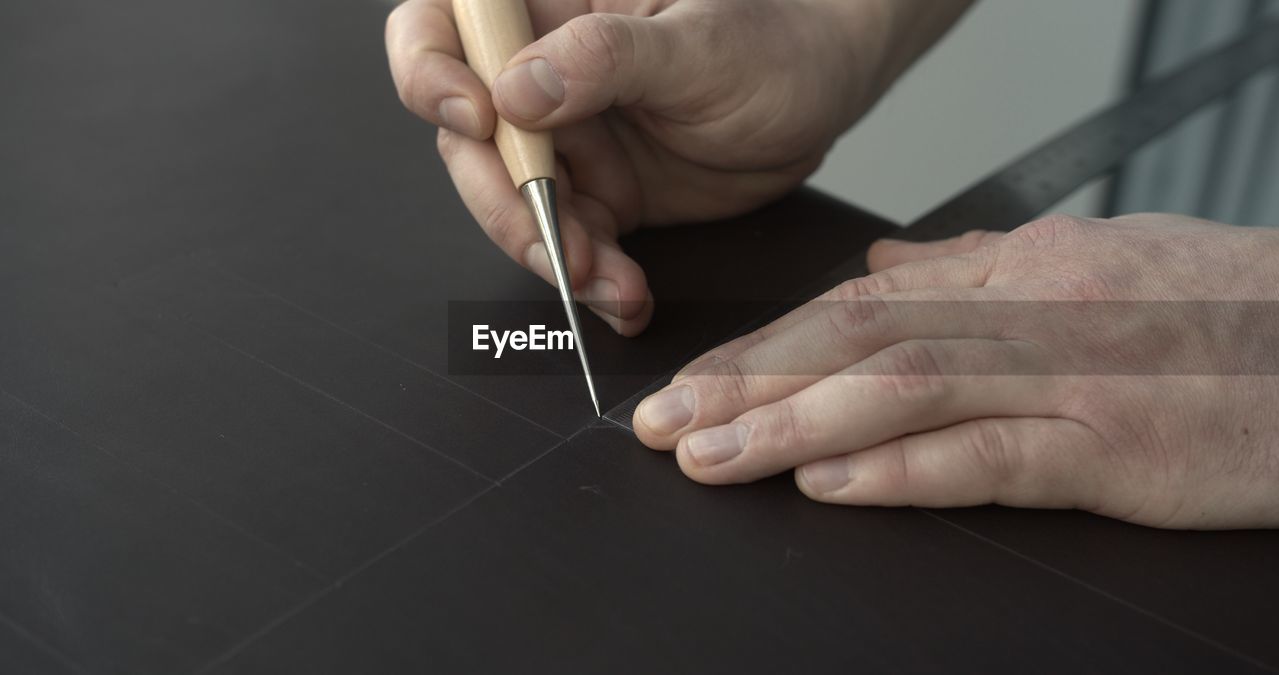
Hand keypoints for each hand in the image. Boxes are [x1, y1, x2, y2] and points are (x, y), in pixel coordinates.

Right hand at [386, 0, 970, 333]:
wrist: (826, 90)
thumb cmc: (773, 37)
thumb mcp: (700, 42)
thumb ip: (608, 57)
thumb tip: (516, 89)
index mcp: (550, 8)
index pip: (442, 26)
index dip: (431, 72)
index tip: (479, 118)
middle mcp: (541, 75)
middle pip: (467, 140)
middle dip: (504, 200)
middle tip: (556, 239)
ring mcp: (567, 141)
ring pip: (513, 205)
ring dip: (550, 253)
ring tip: (610, 280)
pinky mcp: (600, 195)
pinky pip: (570, 245)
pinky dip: (592, 281)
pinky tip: (627, 296)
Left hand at [633, 214, 1278, 528]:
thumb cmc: (1221, 309)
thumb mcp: (1095, 261)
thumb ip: (979, 264)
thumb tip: (882, 261)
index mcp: (1020, 268)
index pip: (863, 301)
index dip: (768, 341)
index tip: (700, 375)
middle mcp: (1029, 310)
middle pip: (857, 340)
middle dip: (747, 380)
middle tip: (663, 419)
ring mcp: (1068, 376)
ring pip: (901, 388)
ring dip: (790, 423)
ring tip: (709, 453)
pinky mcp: (1112, 445)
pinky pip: (986, 455)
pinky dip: (898, 468)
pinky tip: (826, 482)